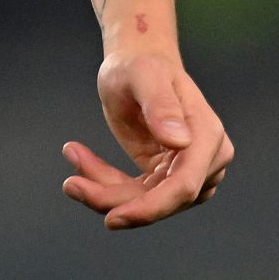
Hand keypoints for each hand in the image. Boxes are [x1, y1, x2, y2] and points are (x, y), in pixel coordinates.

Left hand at [61, 51, 232, 228]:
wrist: (137, 62)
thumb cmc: (140, 63)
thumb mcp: (144, 75)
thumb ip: (161, 105)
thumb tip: (181, 142)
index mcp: (207, 136)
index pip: (184, 186)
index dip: (150, 208)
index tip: (110, 217)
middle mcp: (207, 160)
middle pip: (160, 200)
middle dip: (113, 197)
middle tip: (71, 184)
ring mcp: (189, 172)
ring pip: (143, 201)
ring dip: (103, 188)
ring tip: (73, 155)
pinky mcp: (167, 178)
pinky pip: (135, 194)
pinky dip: (105, 182)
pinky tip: (80, 158)